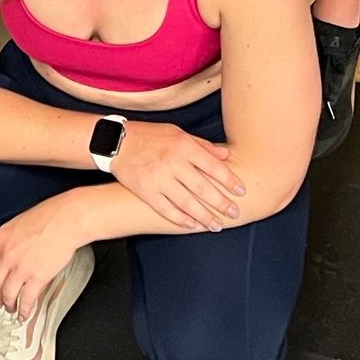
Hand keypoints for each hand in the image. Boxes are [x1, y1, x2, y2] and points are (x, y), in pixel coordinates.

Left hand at [0, 197, 86, 320]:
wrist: (68, 219)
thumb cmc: (52, 215)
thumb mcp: (22, 222)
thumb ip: (12, 240)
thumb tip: (11, 253)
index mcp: (2, 238)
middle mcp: (7, 254)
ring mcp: (21, 268)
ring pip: (7, 294)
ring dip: (8, 304)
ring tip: (10, 308)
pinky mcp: (36, 278)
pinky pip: (26, 299)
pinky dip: (24, 310)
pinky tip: (24, 313)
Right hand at [109, 121, 245, 231]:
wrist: (117, 142)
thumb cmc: (152, 136)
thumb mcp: (178, 133)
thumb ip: (202, 145)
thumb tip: (227, 154)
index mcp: (183, 145)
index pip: (212, 165)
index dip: (229, 180)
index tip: (242, 191)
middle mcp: (172, 162)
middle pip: (202, 187)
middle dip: (221, 203)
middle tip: (235, 213)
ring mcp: (158, 178)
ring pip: (186, 202)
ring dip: (204, 216)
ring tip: (217, 226)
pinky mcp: (145, 191)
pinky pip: (166, 209)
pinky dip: (180, 219)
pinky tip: (192, 225)